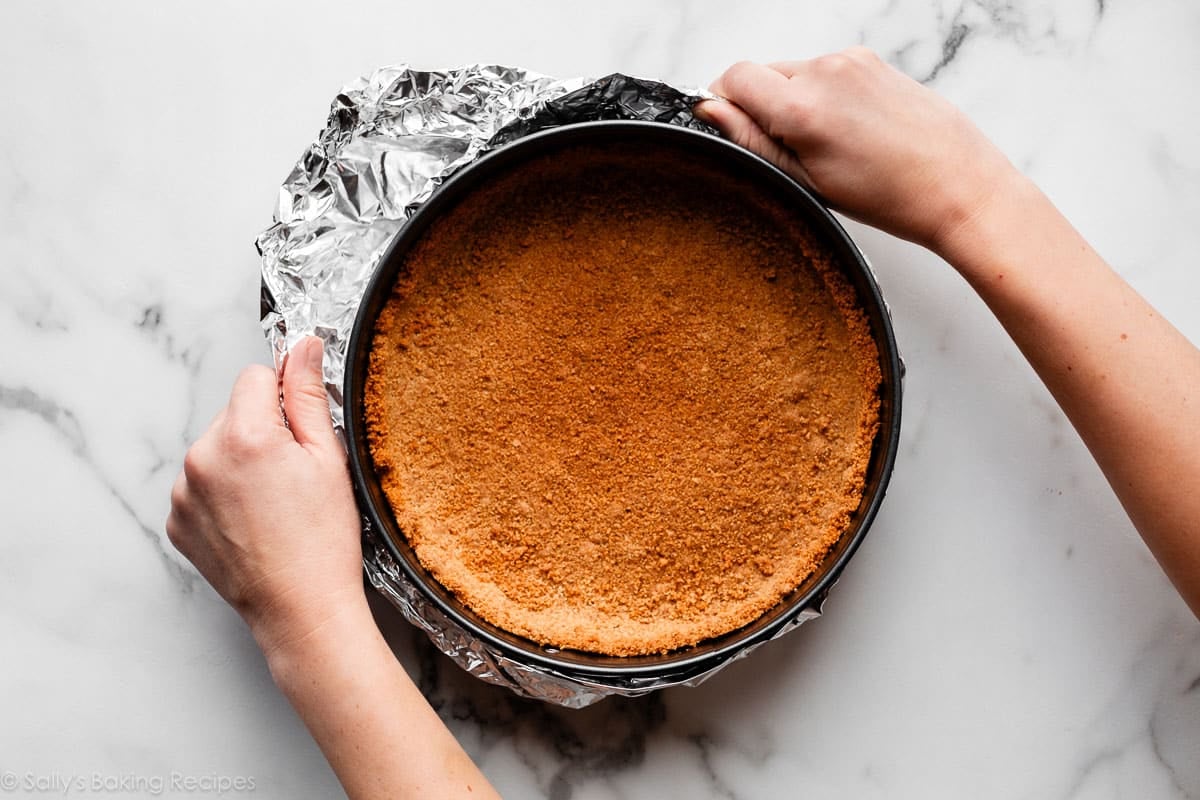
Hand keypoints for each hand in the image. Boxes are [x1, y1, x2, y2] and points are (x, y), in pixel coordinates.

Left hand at [167, 337, 364, 654]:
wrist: (301, 610)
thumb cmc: (323, 540)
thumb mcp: (329, 458)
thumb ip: (308, 394)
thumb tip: (303, 345)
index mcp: (242, 434)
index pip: (256, 375)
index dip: (286, 399)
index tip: (302, 436)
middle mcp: (200, 457)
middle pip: (233, 412)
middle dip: (262, 431)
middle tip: (294, 478)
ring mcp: (183, 493)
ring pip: (216, 449)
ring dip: (240, 463)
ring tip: (274, 505)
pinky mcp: (177, 522)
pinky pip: (201, 486)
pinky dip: (224, 496)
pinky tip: (254, 522)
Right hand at [696, 48, 1020, 255]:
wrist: (958, 186)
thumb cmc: (890, 196)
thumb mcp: (806, 181)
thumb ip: (752, 141)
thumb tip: (710, 111)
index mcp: (802, 106)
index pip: (733, 78)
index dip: (724, 104)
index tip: (735, 132)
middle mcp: (825, 71)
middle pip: (762, 73)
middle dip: (761, 107)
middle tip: (789, 152)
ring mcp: (851, 61)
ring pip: (793, 73)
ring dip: (794, 102)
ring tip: (826, 146)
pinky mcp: (871, 61)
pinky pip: (825, 72)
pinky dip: (823, 96)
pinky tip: (847, 131)